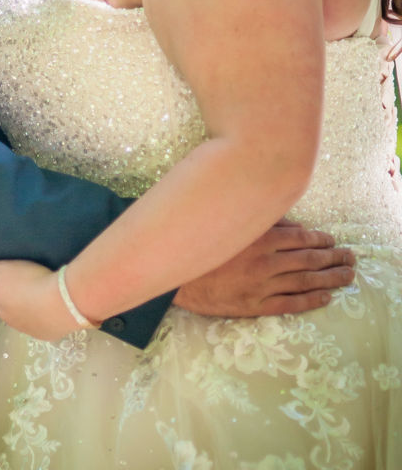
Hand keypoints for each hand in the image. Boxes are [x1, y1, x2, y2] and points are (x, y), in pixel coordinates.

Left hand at [0, 259, 81, 339]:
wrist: (61, 302)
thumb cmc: (29, 280)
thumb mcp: (2, 269)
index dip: (7, 281)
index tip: (18, 273)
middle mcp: (8, 319)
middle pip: (10, 304)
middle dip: (17, 295)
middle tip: (31, 281)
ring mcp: (27, 329)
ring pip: (25, 315)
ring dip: (30, 306)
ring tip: (43, 292)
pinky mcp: (45, 335)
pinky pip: (41, 323)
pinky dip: (44, 316)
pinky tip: (52, 306)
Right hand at [173, 219, 354, 316]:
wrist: (178, 276)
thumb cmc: (205, 245)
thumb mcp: (233, 225)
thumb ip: (263, 223)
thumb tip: (293, 226)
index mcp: (261, 238)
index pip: (302, 238)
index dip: (322, 240)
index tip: (333, 240)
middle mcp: (267, 262)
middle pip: (310, 260)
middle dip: (334, 258)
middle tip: (351, 258)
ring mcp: (262, 286)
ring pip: (305, 281)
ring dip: (330, 278)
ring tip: (347, 276)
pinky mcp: (255, 306)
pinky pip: (290, 304)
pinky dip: (311, 301)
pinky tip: (326, 297)